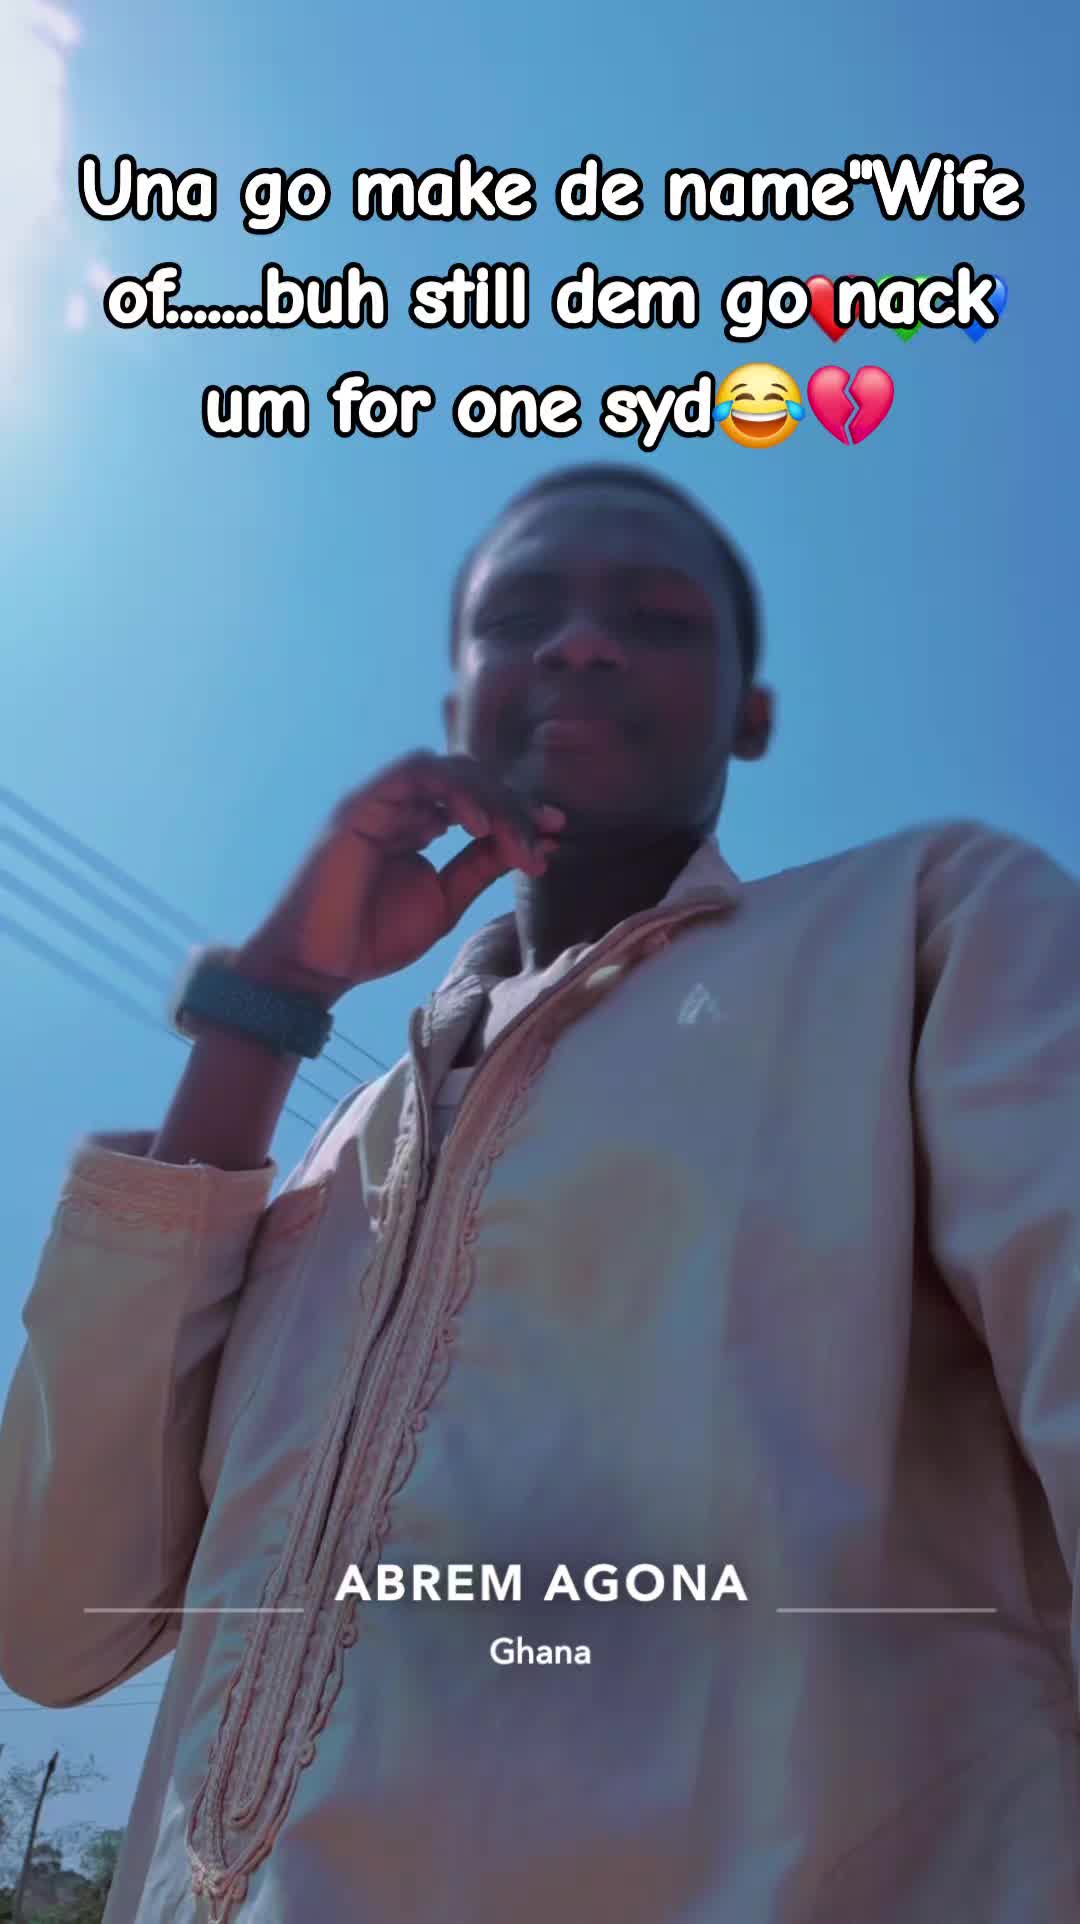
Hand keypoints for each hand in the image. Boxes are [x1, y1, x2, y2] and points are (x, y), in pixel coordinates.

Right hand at [236, 750, 564, 1003]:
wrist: (320, 966)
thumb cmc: (373, 938)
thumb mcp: (444, 901)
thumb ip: (479, 868)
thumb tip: (525, 846)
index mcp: (420, 826)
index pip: (479, 801)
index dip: (520, 812)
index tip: (557, 833)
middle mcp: (402, 807)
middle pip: (471, 780)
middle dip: (514, 806)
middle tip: (544, 839)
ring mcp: (380, 802)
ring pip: (448, 770)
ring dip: (490, 798)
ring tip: (514, 836)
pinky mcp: (361, 806)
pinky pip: (414, 773)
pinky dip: (453, 790)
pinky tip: (477, 825)